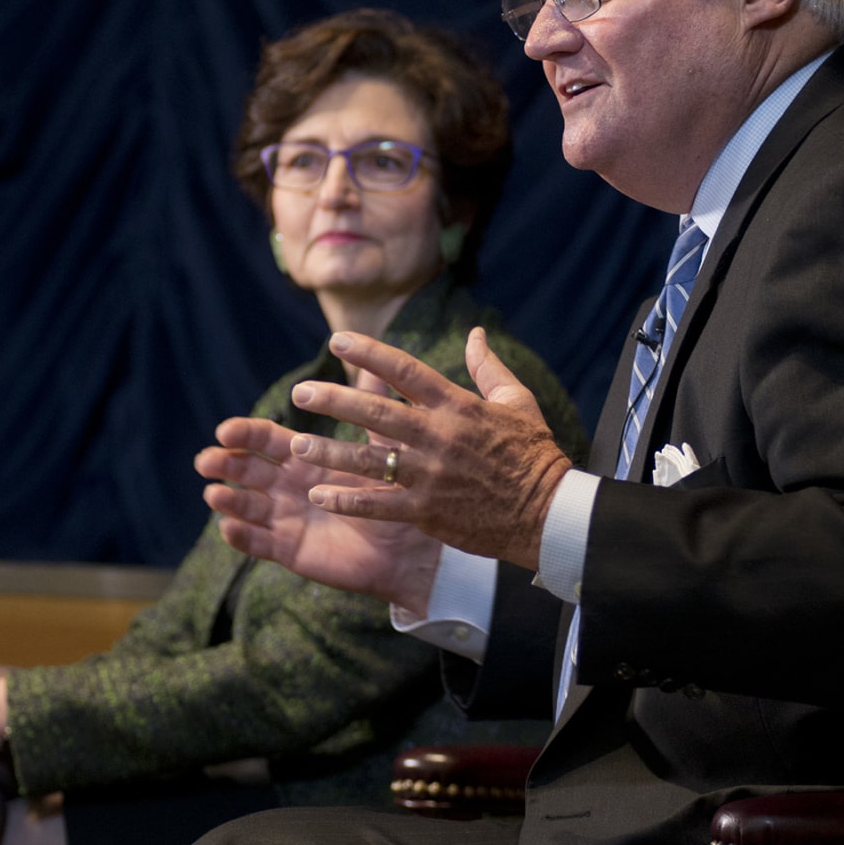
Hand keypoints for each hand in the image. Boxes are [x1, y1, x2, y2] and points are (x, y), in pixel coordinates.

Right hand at [196, 413, 443, 610]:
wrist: (404, 548)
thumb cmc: (390, 495)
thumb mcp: (380, 450)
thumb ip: (371, 409)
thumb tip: (373, 364)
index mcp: (302, 457)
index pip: (264, 439)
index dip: (244, 433)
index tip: (225, 430)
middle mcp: (286, 485)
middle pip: (246, 469)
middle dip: (224, 463)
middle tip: (206, 460)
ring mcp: (283, 517)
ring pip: (246, 506)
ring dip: (227, 499)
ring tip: (214, 494)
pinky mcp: (286, 549)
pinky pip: (258, 543)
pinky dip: (241, 536)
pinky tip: (229, 528)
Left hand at [280, 327, 575, 568]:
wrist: (548, 513)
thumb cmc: (534, 453)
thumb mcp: (518, 400)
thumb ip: (488, 366)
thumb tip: (475, 331)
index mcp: (457, 406)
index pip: (405, 371)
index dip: (368, 354)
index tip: (336, 341)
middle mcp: (439, 436)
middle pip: (376, 413)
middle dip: (333, 401)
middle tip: (300, 393)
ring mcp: (431, 475)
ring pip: (369, 461)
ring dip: (329, 453)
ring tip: (295, 447)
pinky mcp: (427, 511)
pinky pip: (378, 505)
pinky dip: (347, 501)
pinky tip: (318, 496)